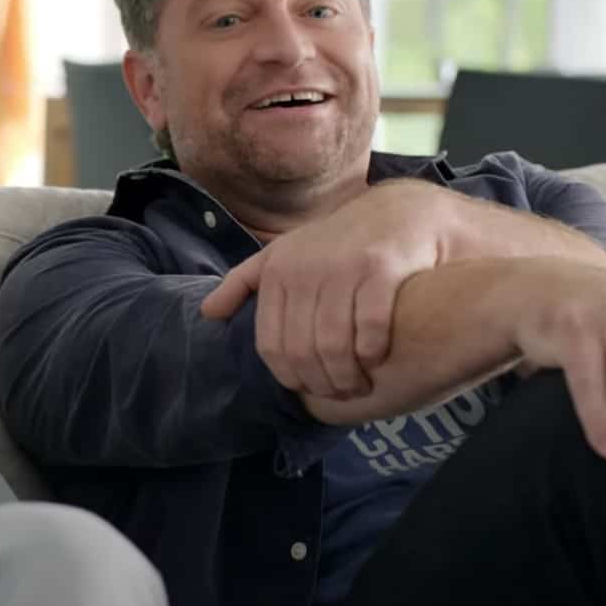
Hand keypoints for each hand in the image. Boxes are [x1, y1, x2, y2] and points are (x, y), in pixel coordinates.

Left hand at [200, 181, 452, 399]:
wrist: (398, 212)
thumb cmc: (334, 243)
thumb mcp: (281, 254)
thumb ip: (241, 283)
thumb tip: (207, 314)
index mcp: (275, 271)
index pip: (271, 344)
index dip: (288, 376)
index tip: (307, 389)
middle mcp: (304, 270)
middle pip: (302, 350)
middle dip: (321, 383)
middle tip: (339, 393)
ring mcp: (342, 268)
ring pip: (334, 345)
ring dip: (347, 377)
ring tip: (359, 386)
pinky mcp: (381, 269)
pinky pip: (371, 327)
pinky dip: (372, 352)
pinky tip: (377, 358)